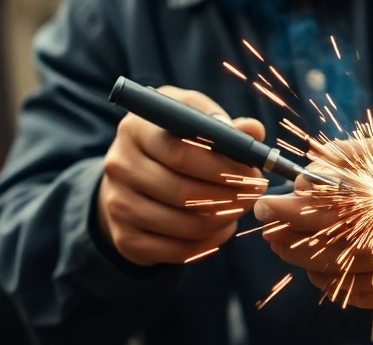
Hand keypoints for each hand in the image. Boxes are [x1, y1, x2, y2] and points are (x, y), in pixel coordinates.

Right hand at [97, 85, 266, 266]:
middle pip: (182, 191)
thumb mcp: (194, 122)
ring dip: (221, 220)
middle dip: (228, 196)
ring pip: (183, 224)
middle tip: (254, 195)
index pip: (180, 152)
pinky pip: (176, 250)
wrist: (132, 179)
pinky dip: (208, 243)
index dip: (222, 166)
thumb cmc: (173, 142)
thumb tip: (253, 131)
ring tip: (239, 209)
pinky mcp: (126, 238)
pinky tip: (221, 229)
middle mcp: (120, 165)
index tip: (252, 172)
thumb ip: (224, 125)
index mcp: (136, 128)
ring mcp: (118, 204)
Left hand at [253, 137, 372, 309]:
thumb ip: (352, 157)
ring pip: (363, 276)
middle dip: (301, 239)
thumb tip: (306, 176)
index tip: (272, 202)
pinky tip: (319, 270)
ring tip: (284, 245)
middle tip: (268, 226)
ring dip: (314, 265)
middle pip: (355, 246)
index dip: (306, 207)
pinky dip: (341, 286)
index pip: (355, 202)